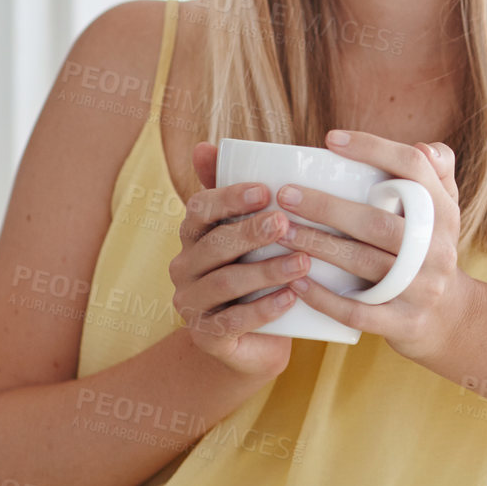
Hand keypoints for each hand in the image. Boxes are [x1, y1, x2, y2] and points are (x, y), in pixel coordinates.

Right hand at [167, 142, 307, 380]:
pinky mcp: (206, 336)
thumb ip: (236, 192)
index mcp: (193, 235)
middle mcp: (184, 267)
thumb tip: (207, 143)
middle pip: (214, 245)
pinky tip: (291, 298)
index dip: (230, 198)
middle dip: (251, 232)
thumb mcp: (251, 233)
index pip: (200, 209)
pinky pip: (233, 321)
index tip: (266, 190)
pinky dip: (264, 309)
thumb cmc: (258, 274)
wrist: (256, 341)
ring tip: (303, 262)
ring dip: (266, 270)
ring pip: (225, 282)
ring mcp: (191, 304)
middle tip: (287, 224)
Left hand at [273, 131, 478, 362]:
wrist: (451, 317)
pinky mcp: (404, 322)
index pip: (413, 168)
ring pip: (362, 264)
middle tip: (286, 195)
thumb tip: (422, 146)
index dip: (374, 149)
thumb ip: (437, 171)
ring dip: (316, 247)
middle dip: (327, 208)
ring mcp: (421, 287)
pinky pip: (358, 311)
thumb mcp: (445, 209)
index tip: (330, 140)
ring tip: (281, 233)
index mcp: (443, 212)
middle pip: (378, 223)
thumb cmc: (431, 249)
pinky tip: (295, 284)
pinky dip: (324, 298)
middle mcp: (436, 248)